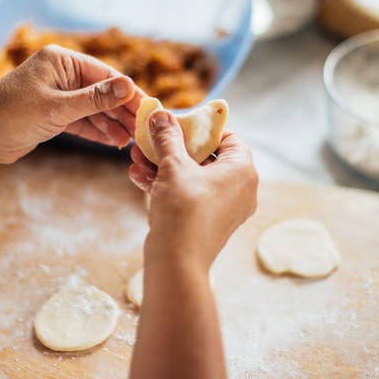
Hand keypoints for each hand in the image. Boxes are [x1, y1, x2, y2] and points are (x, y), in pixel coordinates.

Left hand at [0, 45, 140, 164]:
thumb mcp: (59, 108)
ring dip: (110, 123)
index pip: (104, 74)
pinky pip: (82, 119)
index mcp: (60, 60)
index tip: (148, 108)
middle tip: (141, 128)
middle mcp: (60, 74)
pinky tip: (113, 141)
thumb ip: (96, 99)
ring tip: (129, 140)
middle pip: (101, 91)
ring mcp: (57, 94)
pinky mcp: (52, 114)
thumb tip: (129, 86)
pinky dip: (96, 130)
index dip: (128, 92)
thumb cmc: (12, 115)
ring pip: (93, 108)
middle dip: (121, 110)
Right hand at [129, 110, 257, 271]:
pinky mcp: (207, 222)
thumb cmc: (183, 211)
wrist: (177, 263)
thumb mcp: (173, 166)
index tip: (178, 125)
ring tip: (136, 157)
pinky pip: (188, 195)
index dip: (203, 129)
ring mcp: (224, 207)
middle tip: (151, 140)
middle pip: (206, 157)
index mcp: (242, 171)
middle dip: (173, 147)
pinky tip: (138, 176)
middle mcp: (240, 189)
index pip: (229, 138)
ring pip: (193, 177)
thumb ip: (167, 137)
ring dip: (163, 165)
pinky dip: (167, 185)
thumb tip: (160, 115)